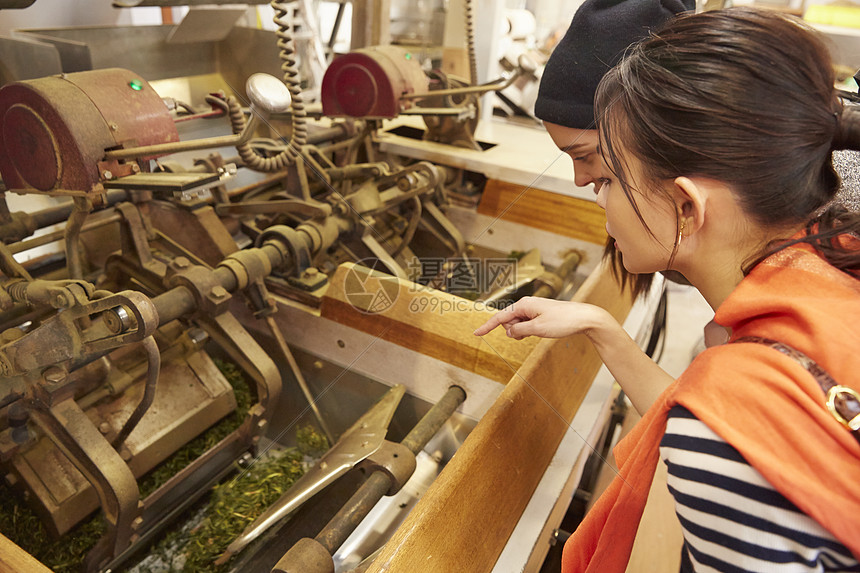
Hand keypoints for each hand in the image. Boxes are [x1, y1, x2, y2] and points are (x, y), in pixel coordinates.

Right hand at [473, 296, 611, 340]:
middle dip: (513, 331)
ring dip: (522, 332)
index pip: (500, 317)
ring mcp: (534, 309)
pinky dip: (528, 330)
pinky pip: (527, 324)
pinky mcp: (540, 314)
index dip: (487, 326)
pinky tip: (540, 332)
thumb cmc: (563, 321)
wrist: (585, 318)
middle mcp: (527, 304)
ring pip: (518, 324)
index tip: (476, 333)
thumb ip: (519, 331)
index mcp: (523, 304)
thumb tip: (509, 332)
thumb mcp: (537, 329)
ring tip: (538, 333)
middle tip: (530, 334)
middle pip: (509, 321)